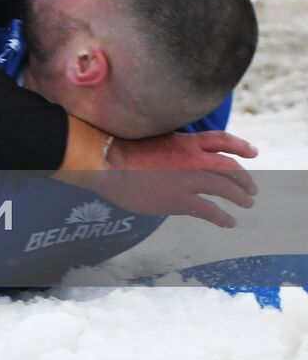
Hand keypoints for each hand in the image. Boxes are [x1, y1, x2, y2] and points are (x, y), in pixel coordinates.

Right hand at [93, 130, 256, 227]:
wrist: (105, 163)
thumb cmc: (120, 150)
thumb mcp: (152, 138)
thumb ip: (172, 148)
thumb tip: (178, 157)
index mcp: (186, 141)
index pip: (222, 140)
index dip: (241, 146)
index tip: (253, 152)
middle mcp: (193, 159)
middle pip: (231, 167)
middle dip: (245, 179)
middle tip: (251, 188)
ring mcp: (189, 180)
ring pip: (227, 189)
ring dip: (241, 197)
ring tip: (247, 203)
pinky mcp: (181, 200)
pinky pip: (212, 211)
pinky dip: (223, 217)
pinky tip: (229, 222)